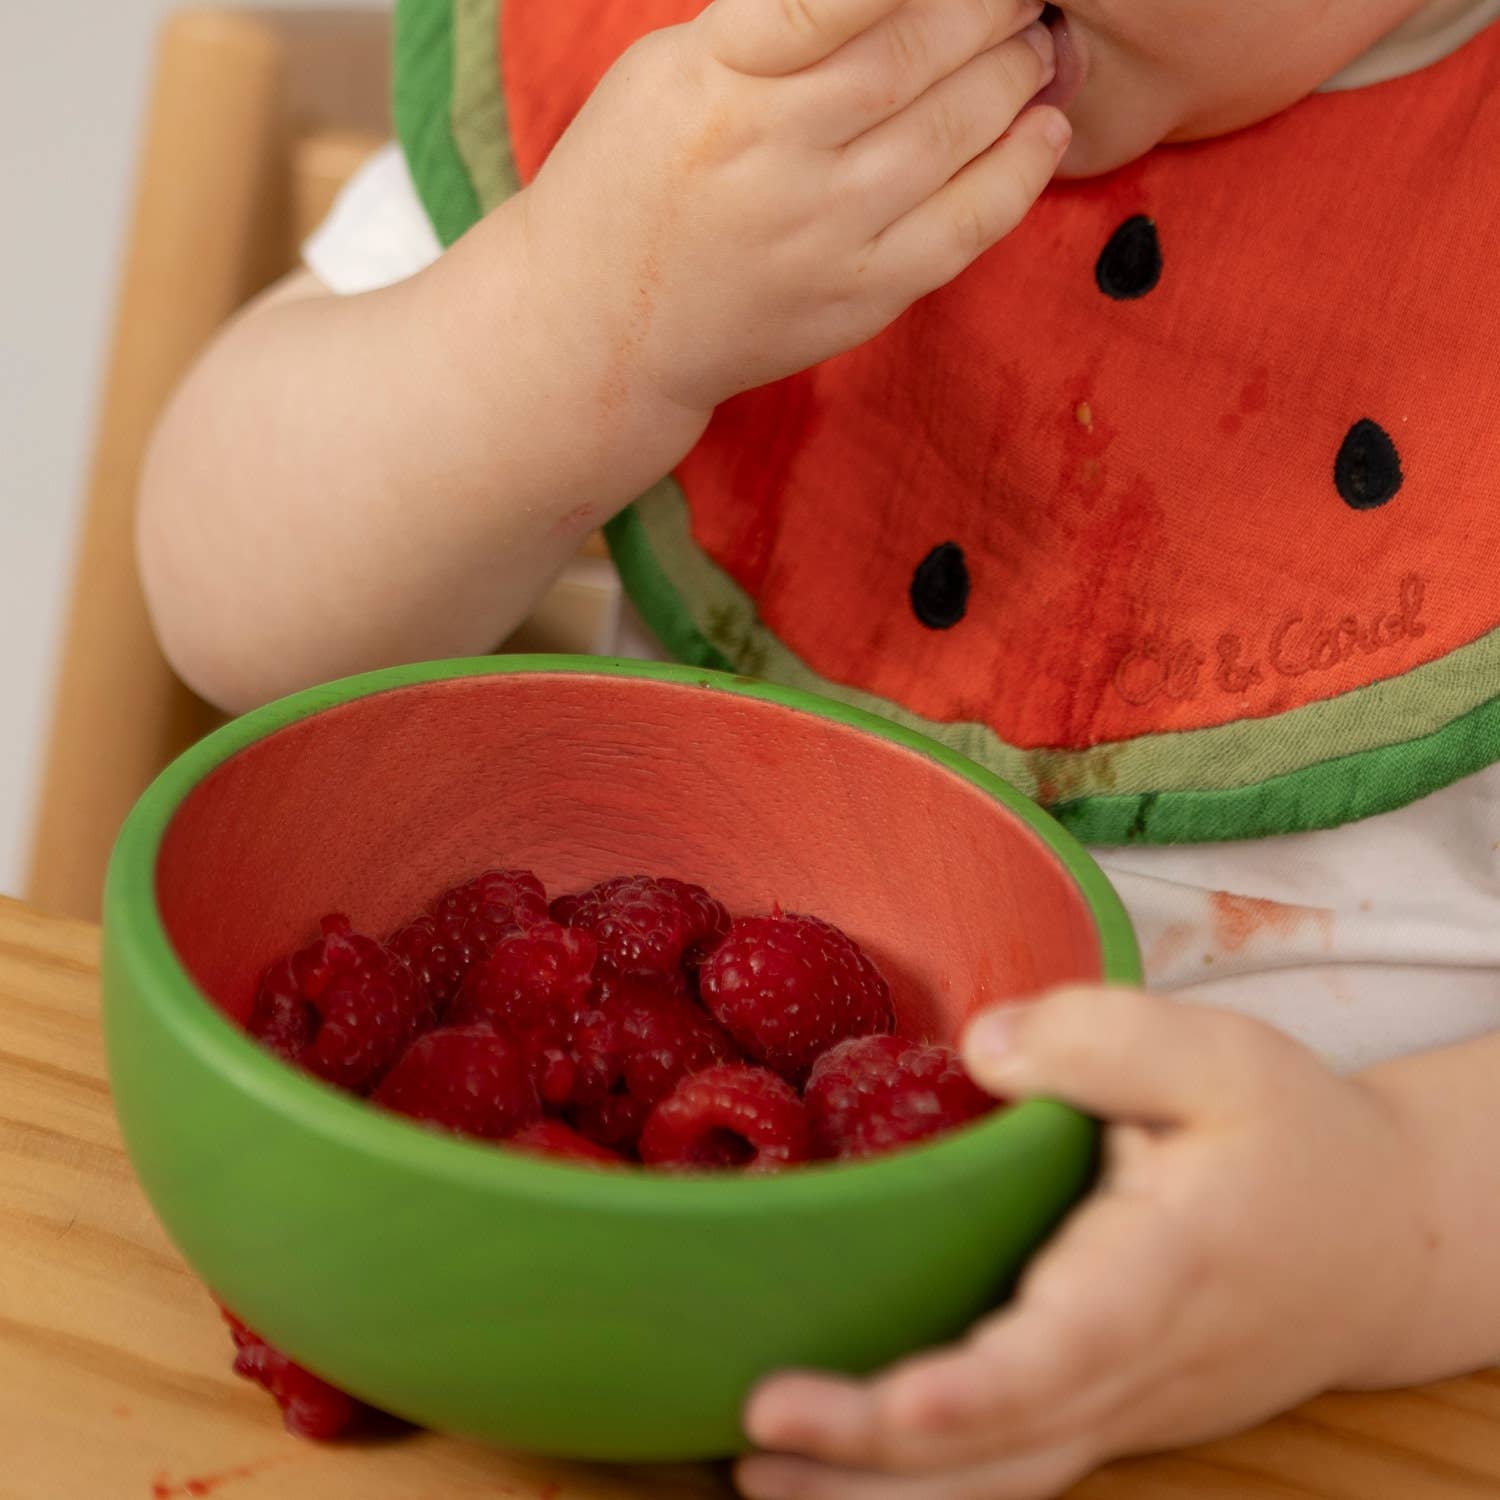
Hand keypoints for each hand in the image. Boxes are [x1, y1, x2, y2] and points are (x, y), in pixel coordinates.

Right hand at [518, 0, 1068, 418]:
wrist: (603, 329)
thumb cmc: (631, 184)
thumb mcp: (666, 72)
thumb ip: (762, 25)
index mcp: (715, 80)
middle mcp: (772, 156)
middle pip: (912, 55)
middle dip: (990, 8)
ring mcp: (819, 235)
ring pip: (948, 133)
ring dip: (1015, 76)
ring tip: (1040, 43)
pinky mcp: (854, 299)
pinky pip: (961, 230)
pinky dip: (1017, 173)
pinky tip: (1044, 129)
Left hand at [737, 987, 1435, 1499]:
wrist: (1382, 1244)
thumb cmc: (1295, 1140)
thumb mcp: (1222, 1056)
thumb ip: (1104, 1039)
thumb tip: (982, 1049)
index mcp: (1165, 1271)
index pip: (1068, 1351)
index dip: (980, 1387)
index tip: (895, 1403)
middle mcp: (1136, 1367)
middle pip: (1007, 1444)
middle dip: (877, 1456)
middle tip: (756, 1428)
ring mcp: (1121, 1407)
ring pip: (1001, 1482)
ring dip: (881, 1496)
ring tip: (756, 1473)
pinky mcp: (1105, 1411)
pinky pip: (1011, 1469)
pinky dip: (923, 1487)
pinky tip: (837, 1471)